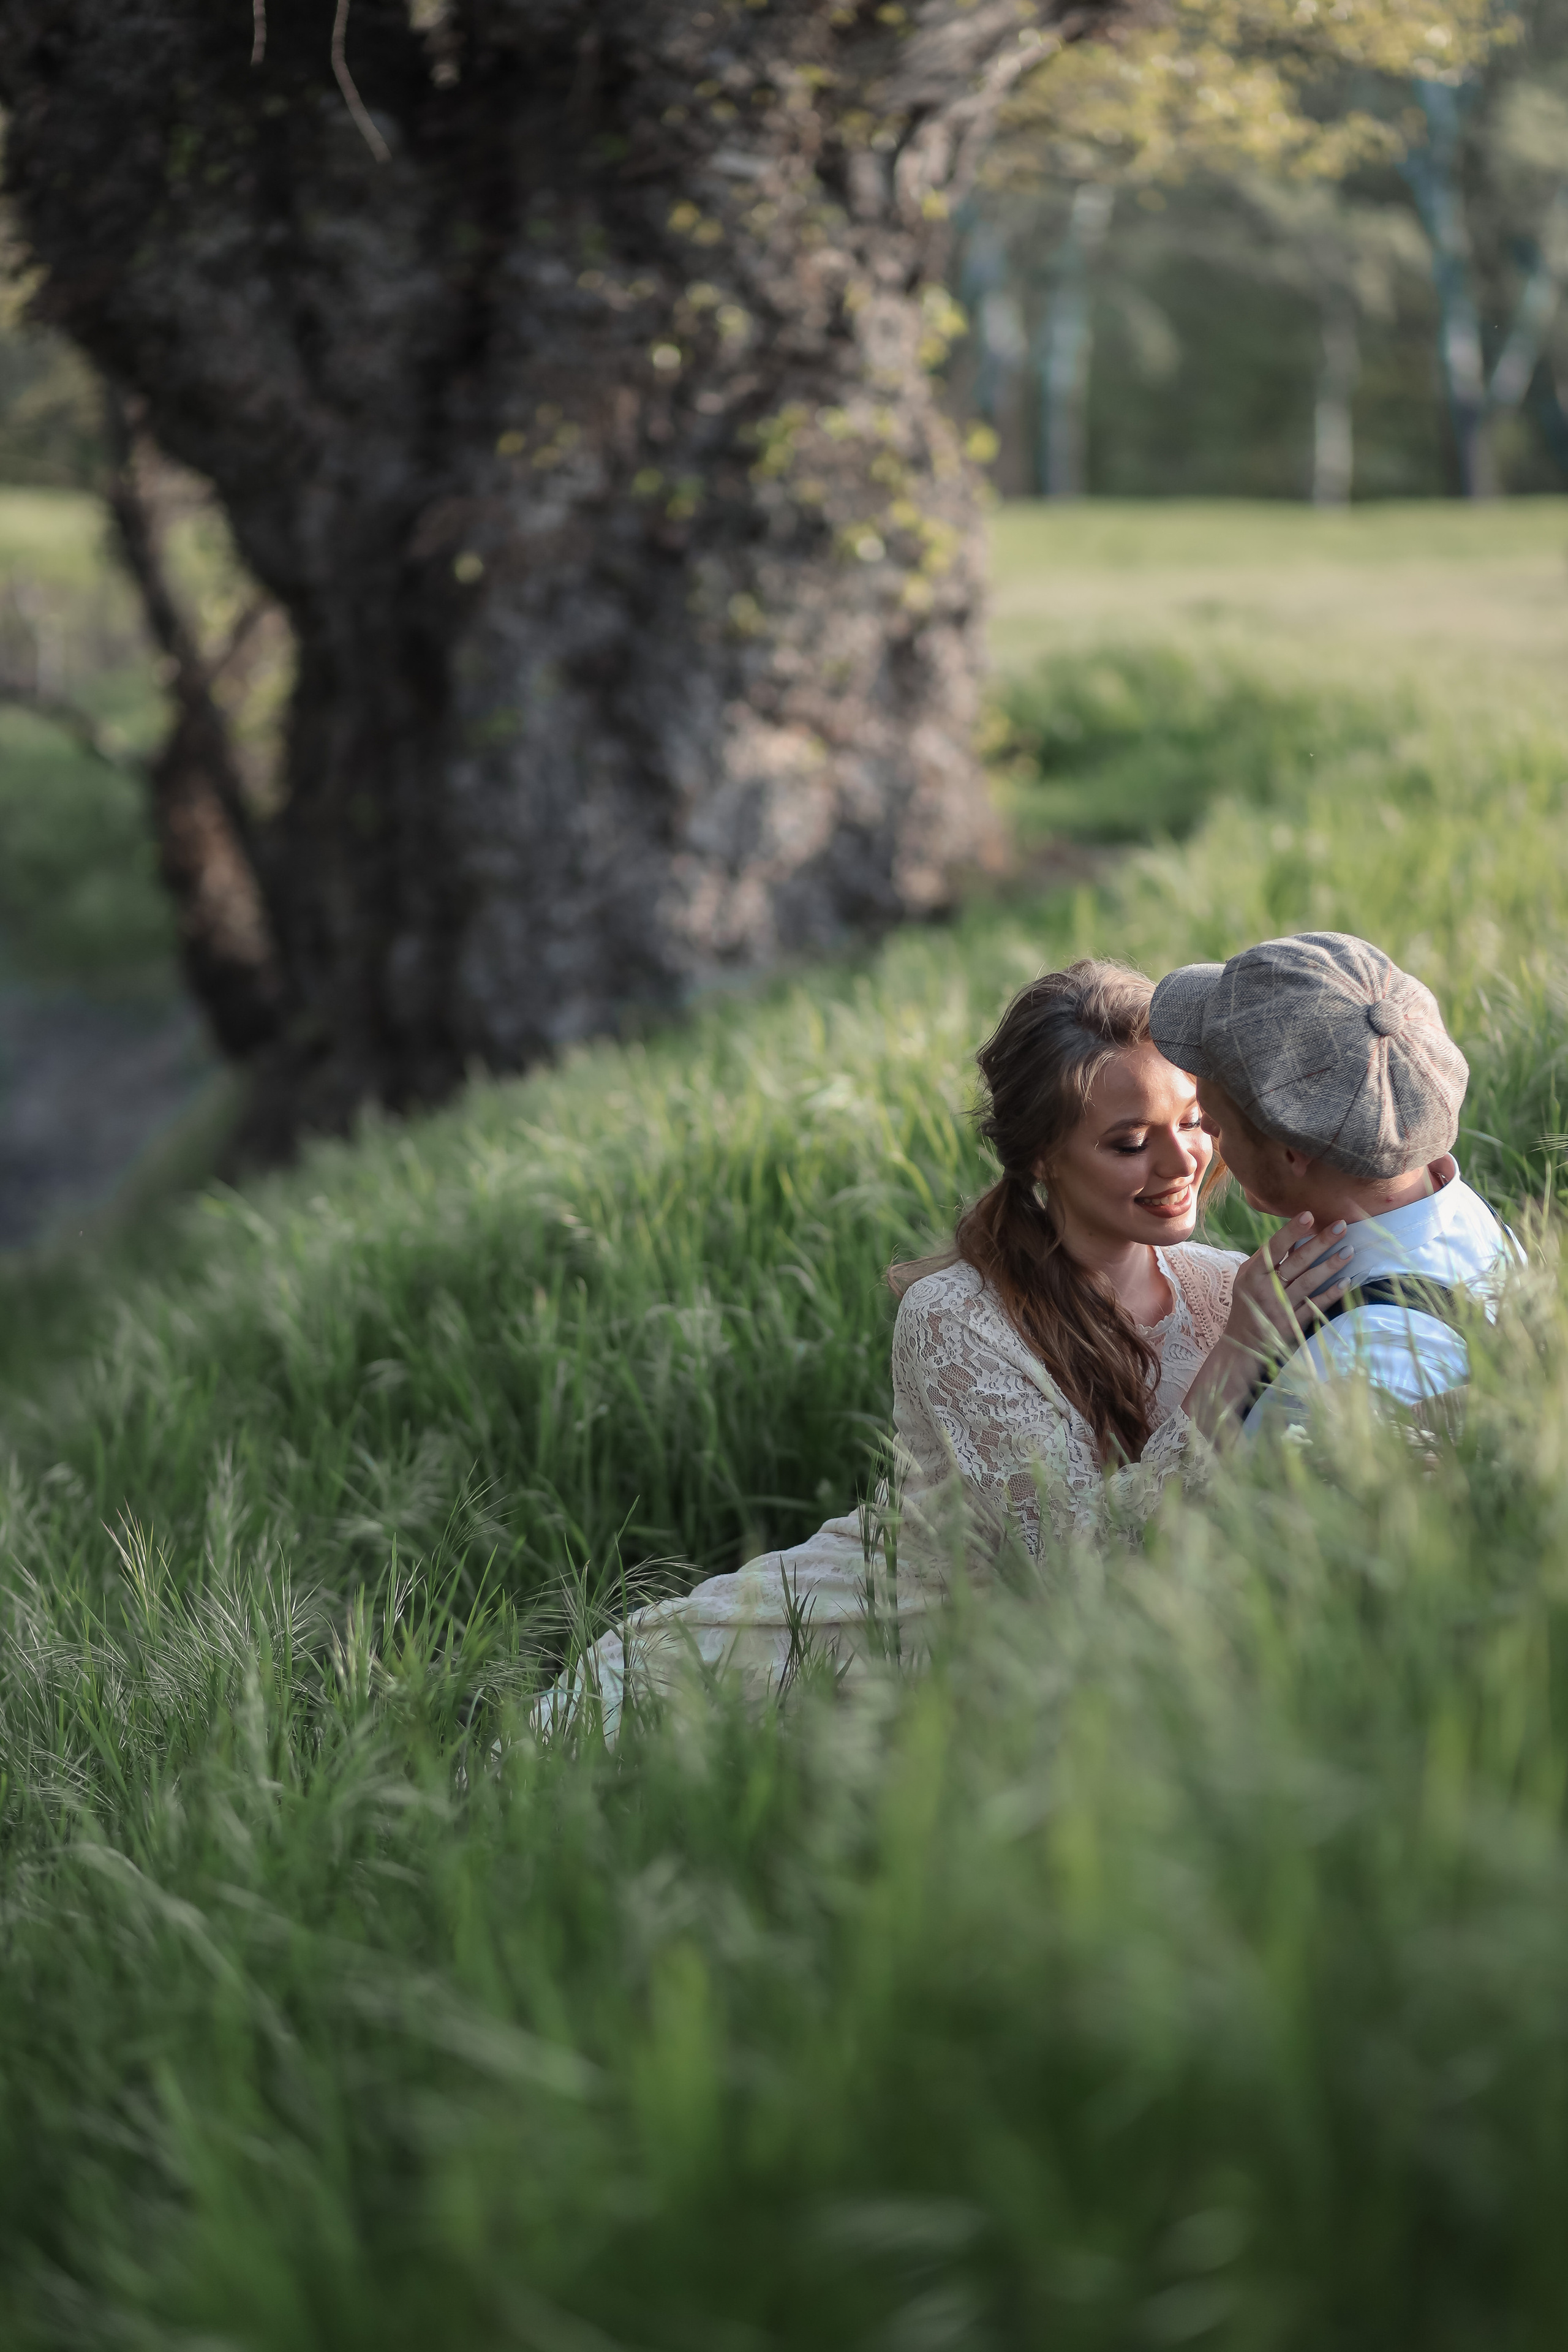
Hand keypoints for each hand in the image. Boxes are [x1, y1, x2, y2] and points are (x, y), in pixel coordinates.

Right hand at [1182, 1212, 1354, 1439]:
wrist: (1241, 1346)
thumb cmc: (1248, 1305)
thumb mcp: (1249, 1279)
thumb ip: (1268, 1259)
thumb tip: (1296, 1236)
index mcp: (1252, 1274)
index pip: (1274, 1247)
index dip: (1292, 1231)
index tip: (1310, 1215)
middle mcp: (1264, 1289)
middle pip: (1297, 1262)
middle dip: (1321, 1242)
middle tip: (1342, 1226)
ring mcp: (1279, 1309)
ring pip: (1309, 1282)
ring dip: (1331, 1265)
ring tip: (1349, 1250)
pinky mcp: (1292, 1326)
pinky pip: (1315, 1307)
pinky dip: (1330, 1294)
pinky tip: (1346, 1282)